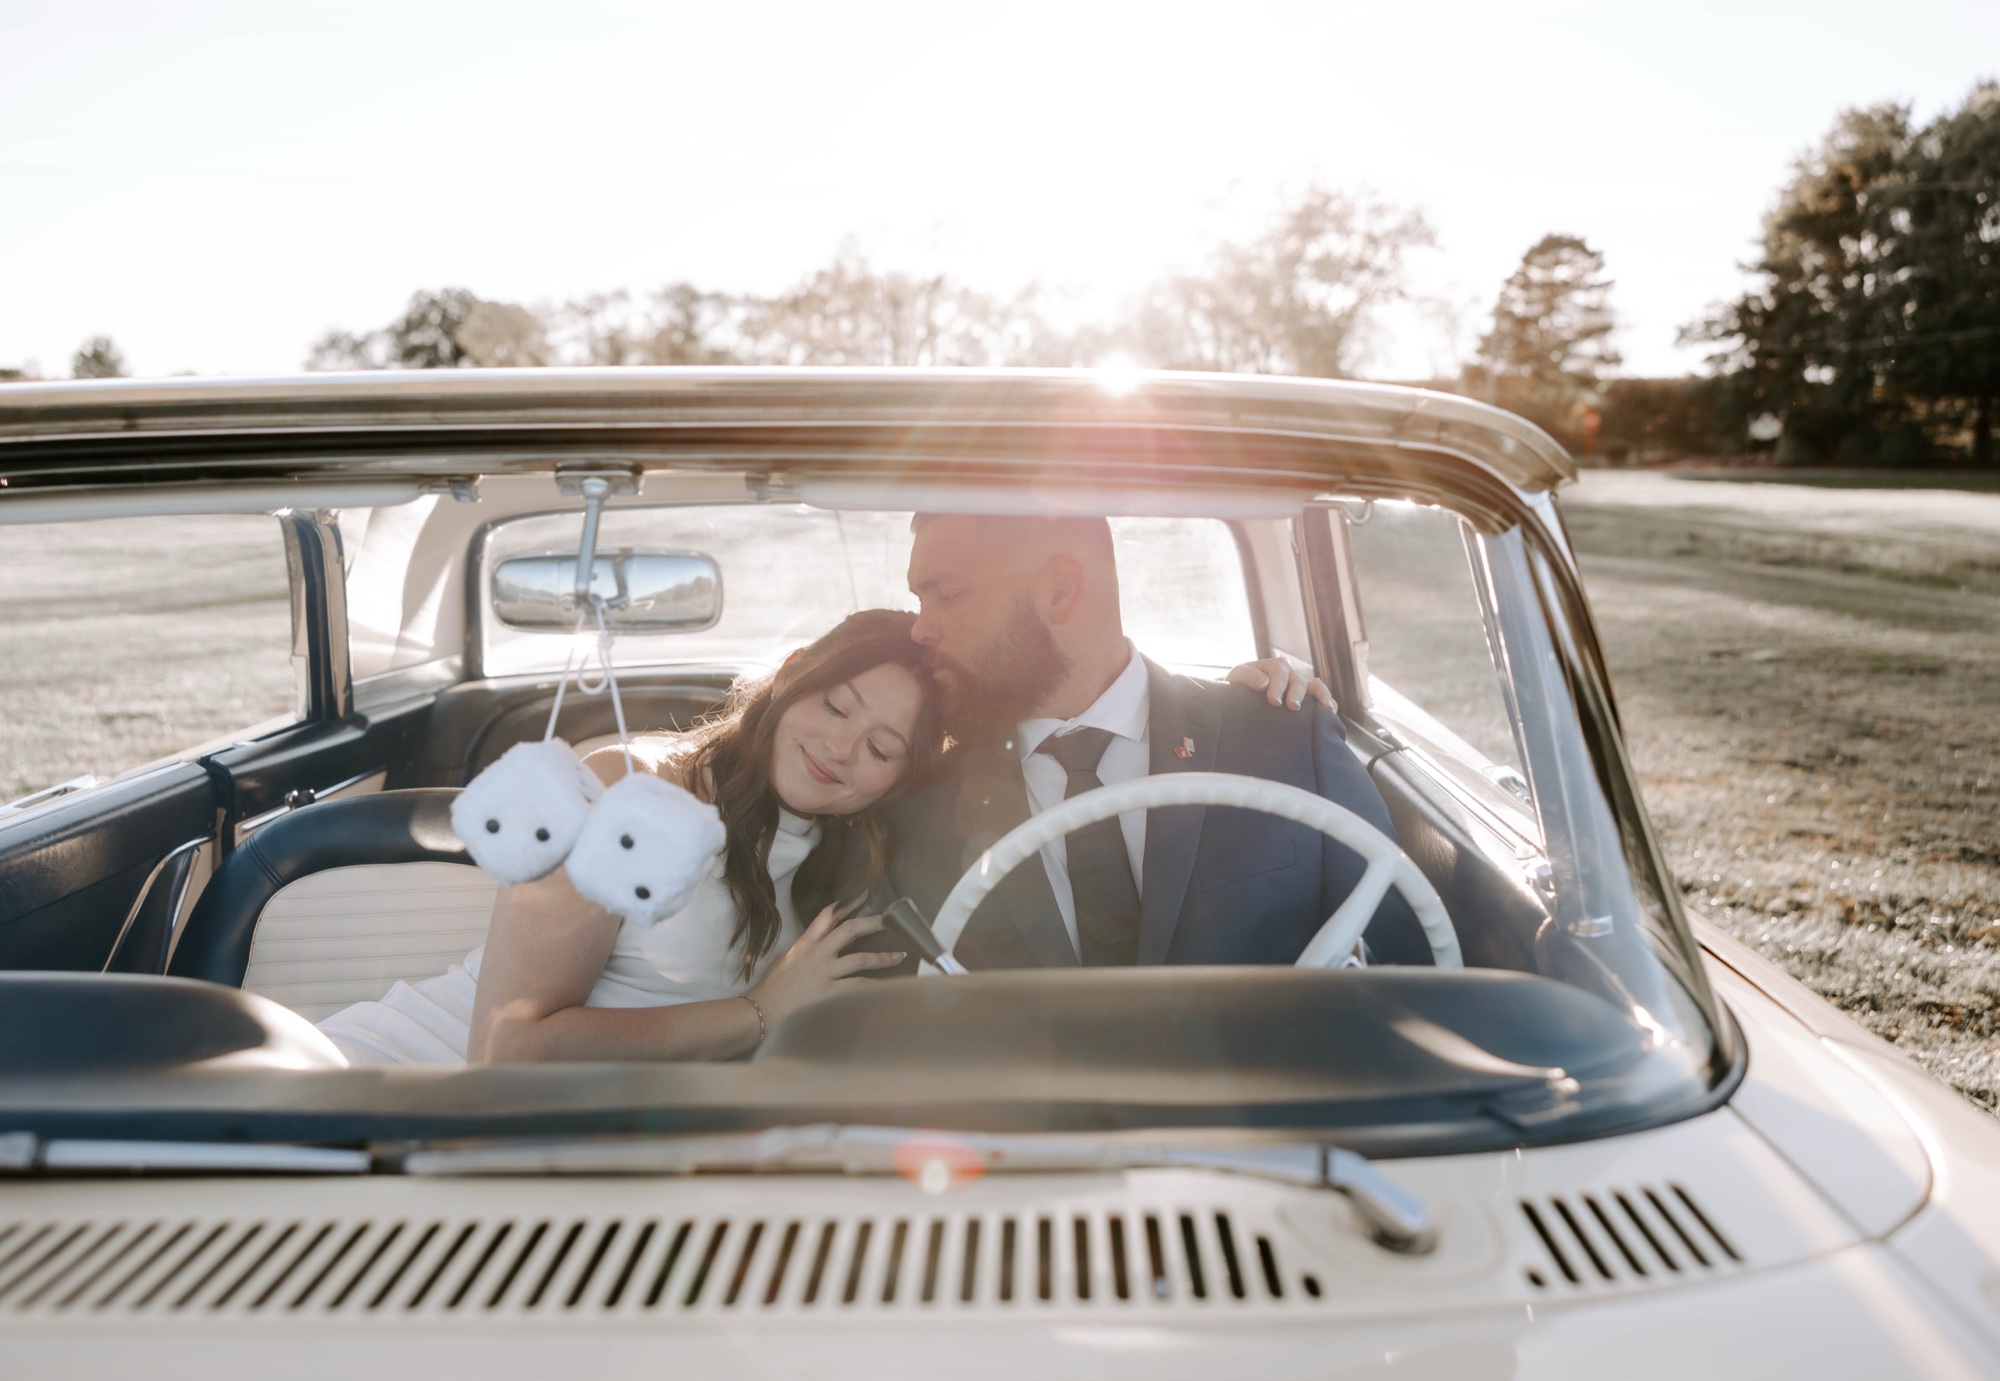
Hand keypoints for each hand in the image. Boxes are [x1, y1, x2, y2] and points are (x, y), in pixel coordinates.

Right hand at [747, 902, 905, 1026]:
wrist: (761, 1012)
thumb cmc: (771, 990)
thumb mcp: (786, 961)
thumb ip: (806, 951)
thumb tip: (822, 946)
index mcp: (805, 944)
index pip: (828, 916)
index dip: (847, 903)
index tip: (864, 895)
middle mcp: (817, 954)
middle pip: (850, 930)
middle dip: (874, 923)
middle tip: (892, 919)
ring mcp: (824, 973)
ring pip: (860, 959)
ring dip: (883, 958)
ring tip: (900, 956)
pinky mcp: (830, 994)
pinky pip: (858, 988)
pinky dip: (875, 987)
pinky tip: (889, 988)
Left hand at [1227, 657, 1336, 711]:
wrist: (1238, 700)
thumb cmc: (1237, 687)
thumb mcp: (1236, 677)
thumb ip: (1248, 676)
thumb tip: (1264, 683)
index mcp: (1274, 666)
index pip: (1280, 671)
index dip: (1278, 686)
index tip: (1274, 701)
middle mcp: (1289, 675)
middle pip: (1298, 681)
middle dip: (1296, 694)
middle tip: (1292, 707)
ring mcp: (1298, 688)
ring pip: (1315, 687)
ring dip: (1322, 696)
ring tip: (1327, 708)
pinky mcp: (1304, 701)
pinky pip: (1320, 698)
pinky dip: (1328, 703)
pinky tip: (1331, 712)